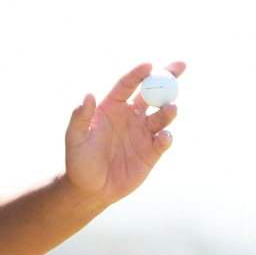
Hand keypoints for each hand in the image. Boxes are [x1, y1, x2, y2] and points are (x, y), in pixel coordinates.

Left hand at [64, 62, 185, 206]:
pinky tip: (163, 136)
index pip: (127, 84)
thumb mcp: (74, 138)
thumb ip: (80, 117)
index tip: (149, 65)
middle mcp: (131, 115)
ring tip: (170, 108)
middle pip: (152, 92)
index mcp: (112, 106)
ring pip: (161, 115)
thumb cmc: (78, 160)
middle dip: (167, 78)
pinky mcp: (152, 152)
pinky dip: (166, 136)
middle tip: (181, 66)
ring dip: (168, 110)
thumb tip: (88, 94)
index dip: (138, 74)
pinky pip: (163, 140)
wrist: (90, 188)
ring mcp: (143, 133)